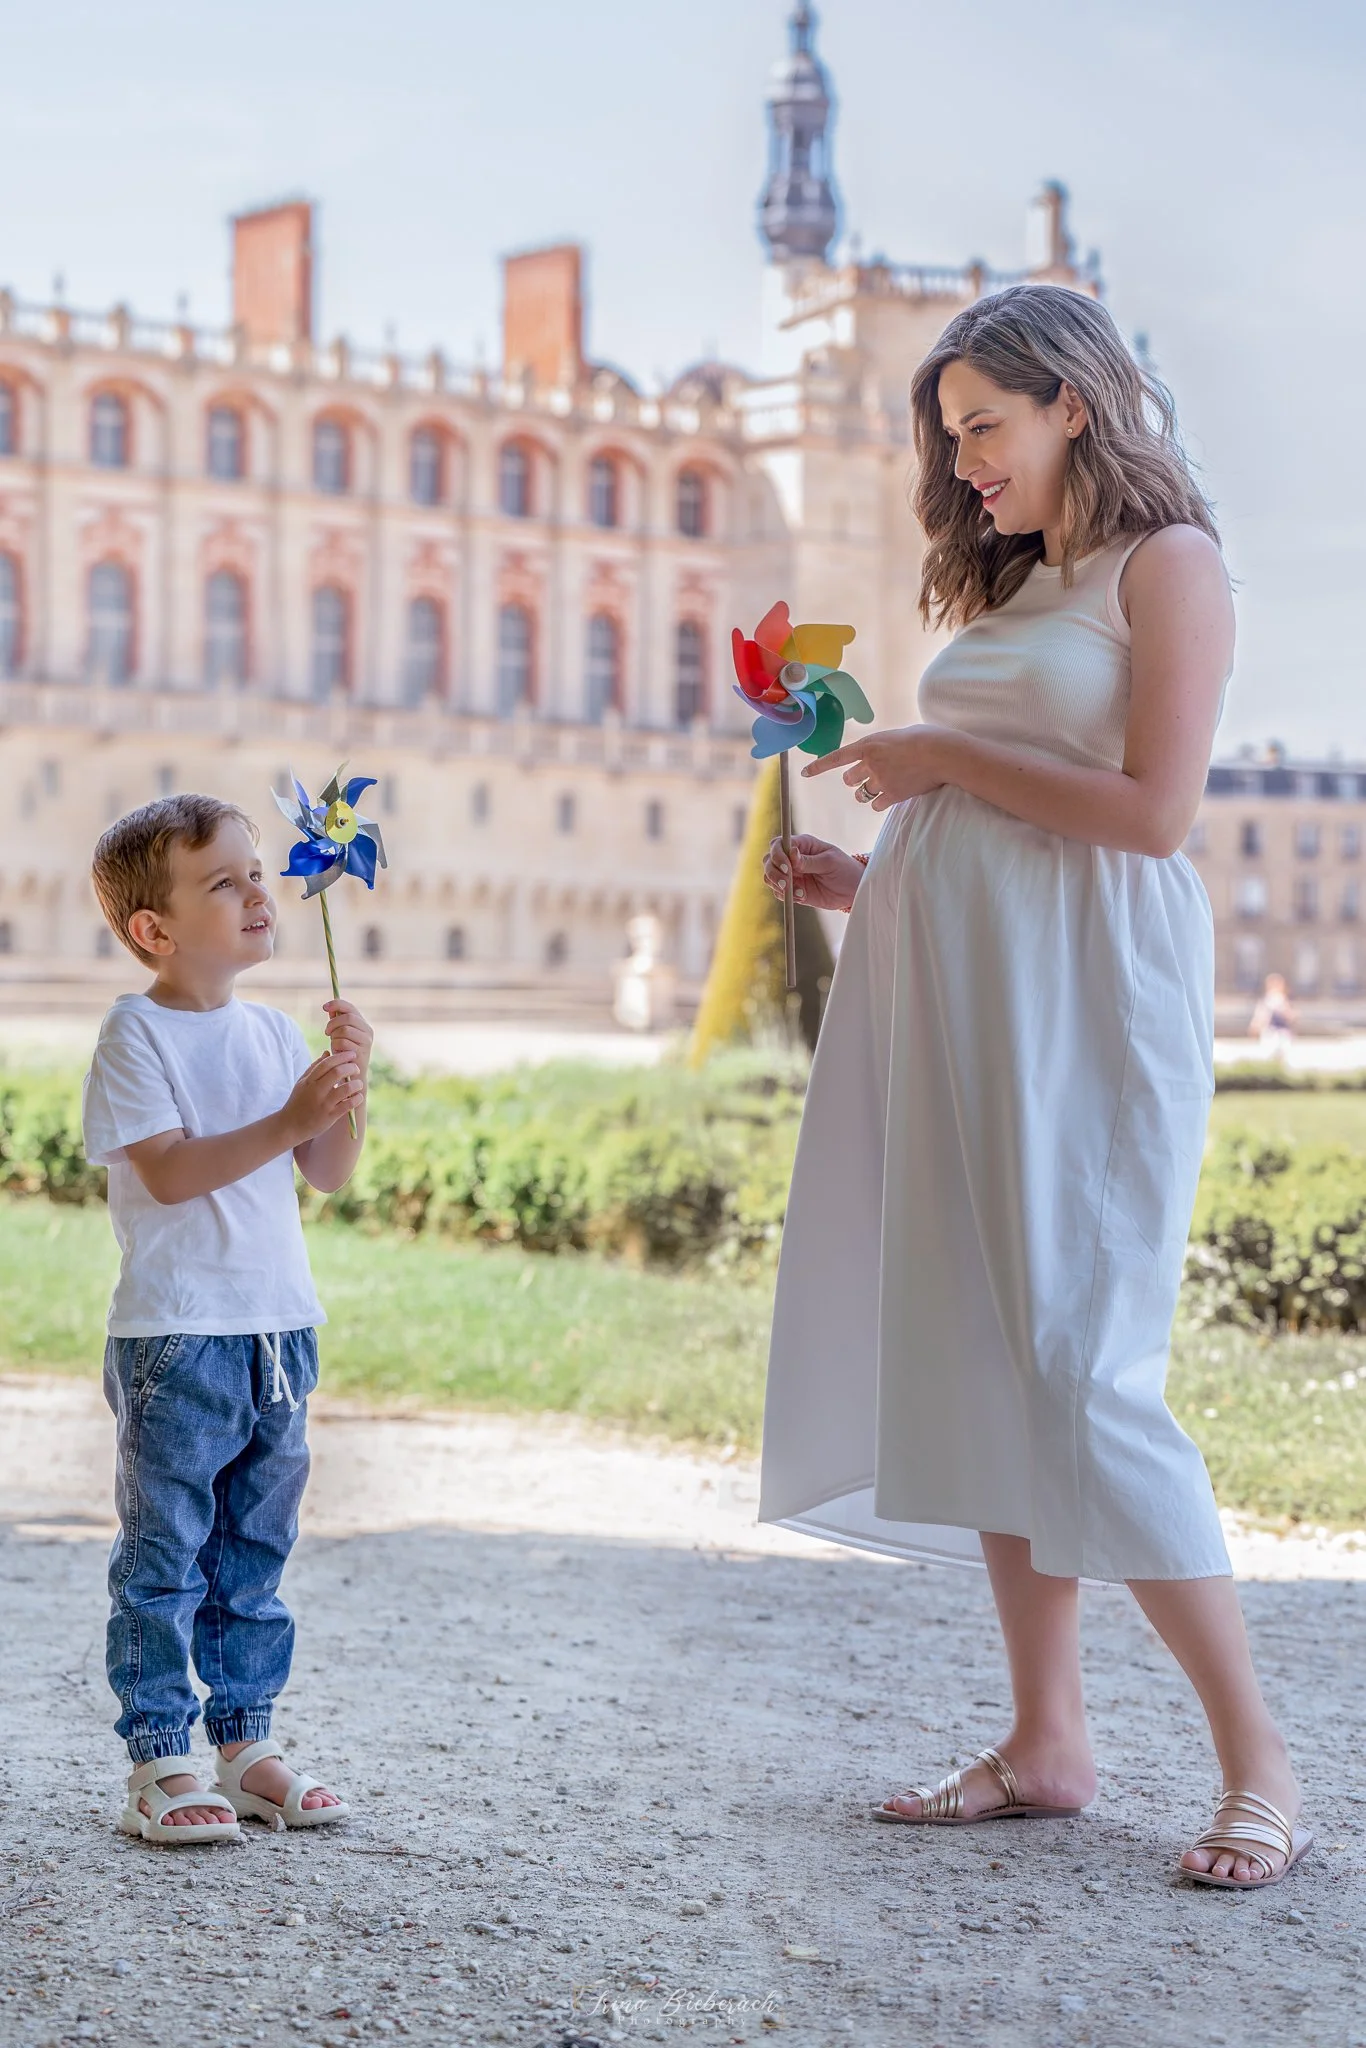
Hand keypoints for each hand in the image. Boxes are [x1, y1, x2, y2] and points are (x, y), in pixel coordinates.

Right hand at [285, 1051, 363, 1143]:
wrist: (290, 1126)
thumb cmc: (297, 1102)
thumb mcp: (302, 1083)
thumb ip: (314, 1067)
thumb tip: (327, 1052)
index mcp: (309, 1081)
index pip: (327, 1063)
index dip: (341, 1056)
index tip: (351, 1055)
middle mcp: (316, 1091)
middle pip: (337, 1072)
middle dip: (351, 1067)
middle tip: (356, 1069)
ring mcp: (324, 1104)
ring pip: (345, 1089)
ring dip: (356, 1084)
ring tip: (359, 1083)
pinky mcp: (330, 1116)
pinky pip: (347, 1105)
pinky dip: (356, 1099)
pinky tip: (358, 1096)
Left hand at [323, 998, 373, 1077]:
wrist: (352, 1075)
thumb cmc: (344, 1054)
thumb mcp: (339, 1035)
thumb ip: (337, 1021)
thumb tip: (330, 1007)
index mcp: (363, 1024)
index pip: (350, 1007)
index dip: (336, 1004)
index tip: (323, 1007)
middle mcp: (368, 1031)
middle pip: (347, 1017)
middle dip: (332, 1024)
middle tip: (326, 1032)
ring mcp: (366, 1041)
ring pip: (344, 1030)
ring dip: (334, 1037)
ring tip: (334, 1045)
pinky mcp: (361, 1052)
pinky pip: (342, 1042)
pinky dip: (335, 1047)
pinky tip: (337, 1053)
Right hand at [762, 833, 863, 913]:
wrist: (853, 890)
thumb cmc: (845, 869)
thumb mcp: (830, 862)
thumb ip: (809, 860)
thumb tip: (791, 854)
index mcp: (802, 844)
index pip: (778, 844)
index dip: (777, 855)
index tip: (787, 867)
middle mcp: (792, 858)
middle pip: (769, 860)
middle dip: (774, 872)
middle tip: (787, 883)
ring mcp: (791, 874)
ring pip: (769, 876)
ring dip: (778, 885)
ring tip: (798, 892)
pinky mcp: (793, 889)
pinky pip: (778, 892)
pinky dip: (785, 895)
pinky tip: (802, 897)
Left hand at [801, 724, 949, 809]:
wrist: (943, 753)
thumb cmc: (926, 738)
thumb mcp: (897, 735)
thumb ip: (883, 746)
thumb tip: (881, 755)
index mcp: (869, 744)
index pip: (835, 757)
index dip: (818, 766)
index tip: (804, 773)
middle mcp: (870, 763)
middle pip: (848, 779)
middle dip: (855, 780)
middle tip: (869, 777)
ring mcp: (881, 781)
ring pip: (861, 795)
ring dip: (866, 793)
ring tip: (883, 786)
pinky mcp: (893, 796)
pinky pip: (877, 805)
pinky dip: (882, 802)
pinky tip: (893, 795)